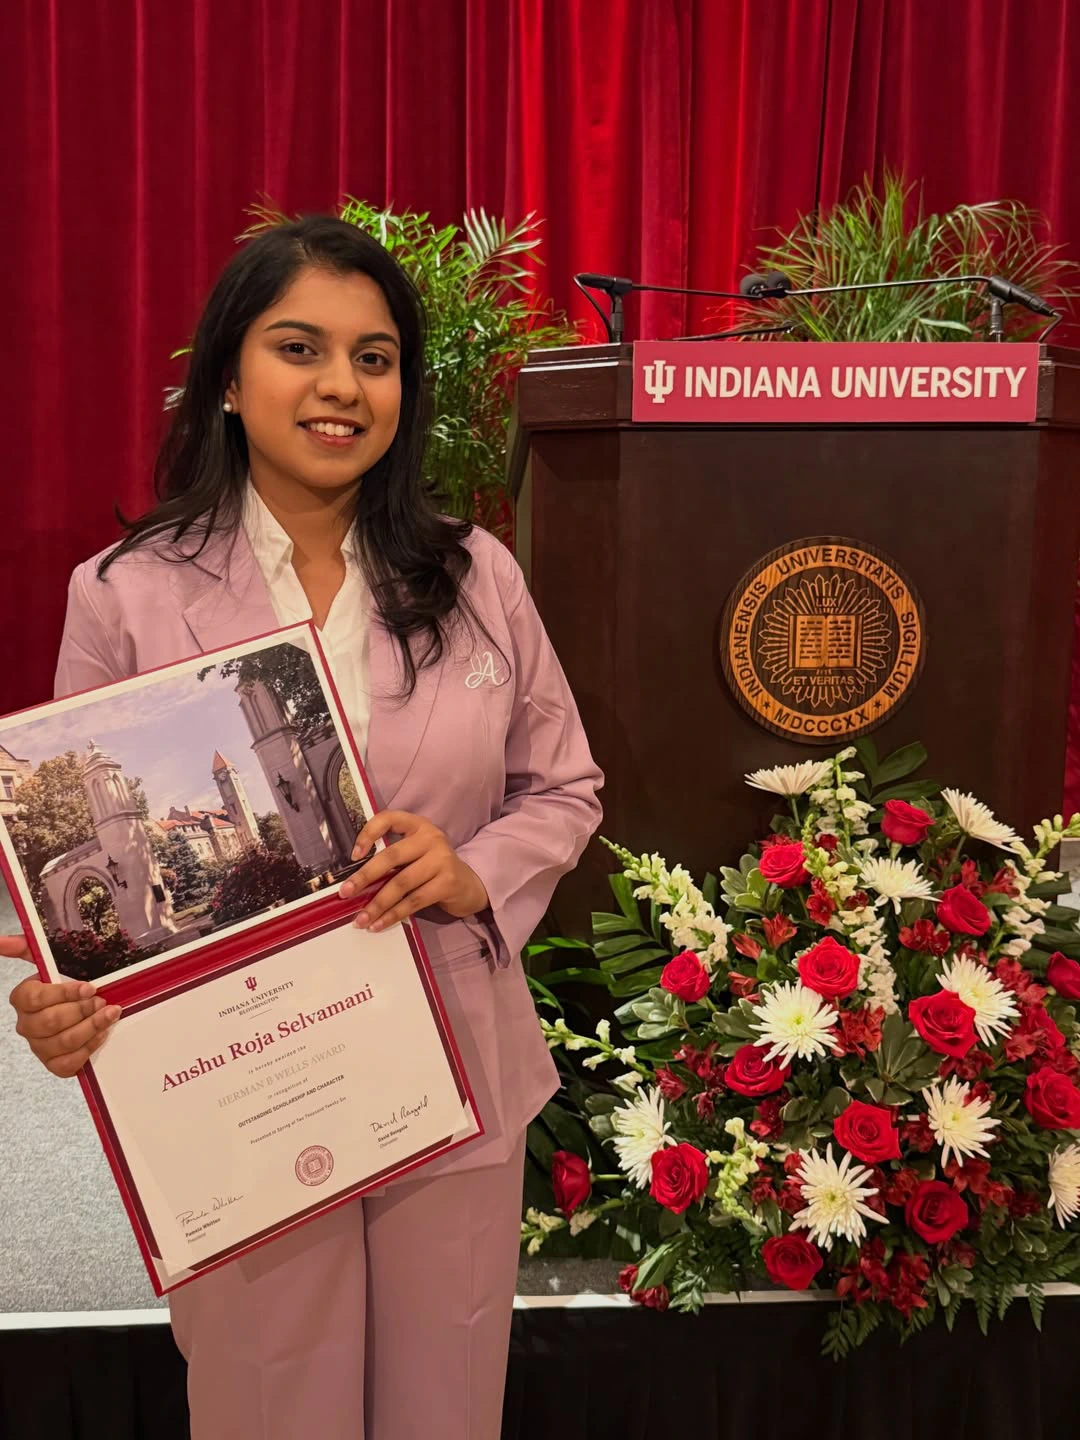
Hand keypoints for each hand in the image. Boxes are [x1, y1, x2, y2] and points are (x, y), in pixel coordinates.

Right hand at [6, 937, 121, 1077]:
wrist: (80, 1006)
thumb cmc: (65, 981)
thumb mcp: (49, 959)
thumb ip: (26, 946)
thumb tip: (0, 940)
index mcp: (22, 998)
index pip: (36, 998)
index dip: (64, 993)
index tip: (89, 987)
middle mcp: (26, 1025)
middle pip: (51, 1022)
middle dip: (82, 1010)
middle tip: (101, 1001)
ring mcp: (39, 1046)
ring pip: (64, 1042)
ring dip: (91, 1027)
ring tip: (109, 1013)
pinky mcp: (54, 1064)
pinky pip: (69, 1063)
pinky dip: (89, 1048)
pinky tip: (102, 1033)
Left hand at [339, 811, 487, 932]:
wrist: (468, 885)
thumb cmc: (432, 869)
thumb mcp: (415, 853)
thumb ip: (392, 857)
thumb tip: (355, 880)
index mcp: (418, 825)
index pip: (389, 818)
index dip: (368, 832)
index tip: (354, 854)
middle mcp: (431, 838)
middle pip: (391, 856)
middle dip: (365, 876)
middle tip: (346, 892)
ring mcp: (442, 860)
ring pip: (401, 883)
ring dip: (377, 904)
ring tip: (361, 919)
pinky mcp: (448, 883)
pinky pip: (414, 901)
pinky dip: (393, 915)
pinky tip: (379, 924)